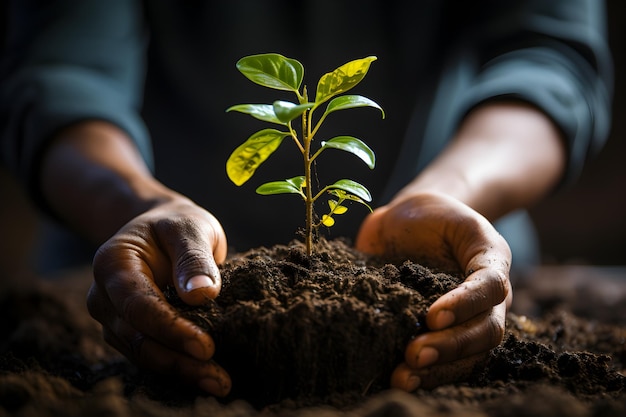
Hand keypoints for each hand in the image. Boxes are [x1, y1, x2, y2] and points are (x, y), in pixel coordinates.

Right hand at [86, 198, 231, 395]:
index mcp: (113, 263)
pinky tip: (204, 376)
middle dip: (178, 361)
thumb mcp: (190, 228)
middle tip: (219, 379)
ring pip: (142, 353)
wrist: (161, 228)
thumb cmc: (176, 225)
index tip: (206, 347)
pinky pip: (149, 354)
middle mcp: (104, 295)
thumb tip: (202, 295)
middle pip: (138, 337)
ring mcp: (113, 317)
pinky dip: (176, 367)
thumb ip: (194, 258)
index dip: (171, 329)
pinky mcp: (128, 332)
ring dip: (180, 371)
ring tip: (219, 383)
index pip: (139, 305)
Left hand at [355, 192, 511, 390]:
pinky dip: (427, 373)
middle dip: (451, 347)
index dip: (464, 304)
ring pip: (470, 354)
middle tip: (413, 355)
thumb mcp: (437, 209)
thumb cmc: (429, 215)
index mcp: (490, 261)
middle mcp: (488, 297)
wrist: (418, 224)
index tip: (431, 316)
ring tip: (404, 377)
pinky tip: (399, 378)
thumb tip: (399, 274)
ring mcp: (469, 318)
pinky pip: (447, 360)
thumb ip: (431, 232)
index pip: (490, 286)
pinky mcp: (445, 332)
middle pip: (484, 330)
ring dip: (440, 370)